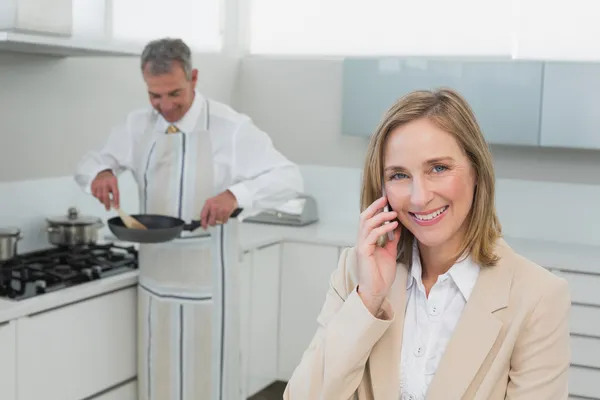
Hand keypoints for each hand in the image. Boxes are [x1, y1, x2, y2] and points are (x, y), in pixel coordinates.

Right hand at [91, 170, 118, 210]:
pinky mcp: (93, 185)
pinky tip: (99, 196)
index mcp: (113, 182)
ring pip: (99, 196)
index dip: (116, 201)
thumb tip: (115, 205)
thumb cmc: (110, 181)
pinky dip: (97, 197)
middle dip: (107, 204)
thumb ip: (115, 194)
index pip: (115, 193)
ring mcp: (98, 183)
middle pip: (105, 196)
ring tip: (104, 201)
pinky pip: (94, 194)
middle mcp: (105, 183)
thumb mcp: (115, 185)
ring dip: (102, 201)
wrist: (103, 173)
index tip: (116, 207)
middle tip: (108, 209)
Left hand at [199, 190, 238, 228]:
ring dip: (219, 220)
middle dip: (212, 223)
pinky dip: (224, 219)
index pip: (203, 216)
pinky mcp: (226, 212)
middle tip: (214, 222)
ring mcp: (220, 210)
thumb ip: (207, 210)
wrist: (231, 195)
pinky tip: (224, 214)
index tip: (204, 226)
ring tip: (221, 214)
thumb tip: (205, 219)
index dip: (203, 223)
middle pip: (211, 221)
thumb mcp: (211, 202)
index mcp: (208, 203)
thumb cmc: (221, 199)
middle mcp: (214, 207)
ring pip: (218, 222)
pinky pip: (224, 221)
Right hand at [356, 196, 400, 315]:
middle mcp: (362, 241)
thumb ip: (392, 240)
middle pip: (364, 217)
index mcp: (367, 240)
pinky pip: (372, 235)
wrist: (376, 291)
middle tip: (386, 199)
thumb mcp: (390, 253)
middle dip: (374, 207)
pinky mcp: (363, 251)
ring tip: (393, 213)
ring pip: (367, 224)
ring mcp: (361, 246)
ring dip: (381, 216)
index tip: (386, 201)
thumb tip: (398, 227)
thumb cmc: (381, 275)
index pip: (368, 220)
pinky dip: (383, 228)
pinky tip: (393, 226)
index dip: (375, 209)